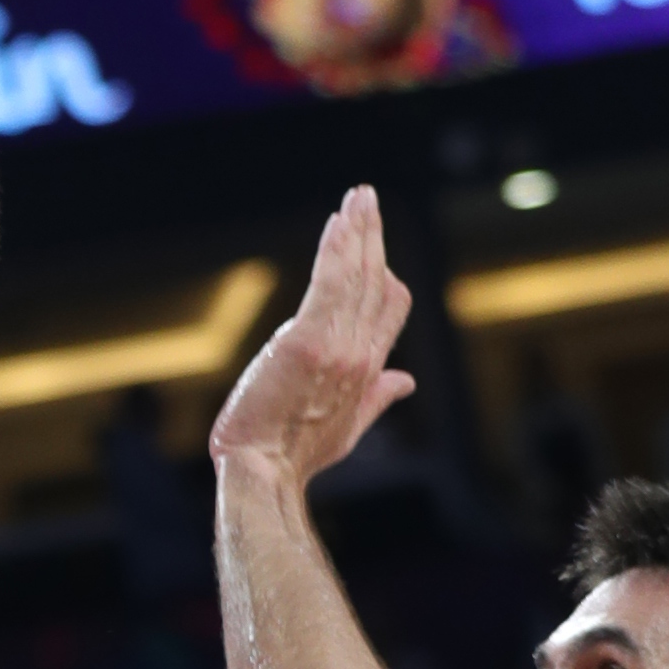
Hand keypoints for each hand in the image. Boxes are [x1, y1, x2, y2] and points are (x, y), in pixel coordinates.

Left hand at [207, 185, 417, 486]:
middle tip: (364, 197)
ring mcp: (337, 349)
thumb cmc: (295, 453)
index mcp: (368, 370)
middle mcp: (359, 355)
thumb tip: (406, 380)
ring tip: (357, 197)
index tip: (371, 243)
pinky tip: (337, 223)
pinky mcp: (306, 344)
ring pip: (356, 277)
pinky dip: (335, 251)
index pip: (389, 308)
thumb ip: (378, 396)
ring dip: (357, 231)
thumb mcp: (348, 425)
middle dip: (373, 236)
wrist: (262, 471)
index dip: (384, 271)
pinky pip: (329, 286)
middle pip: (376, 282)